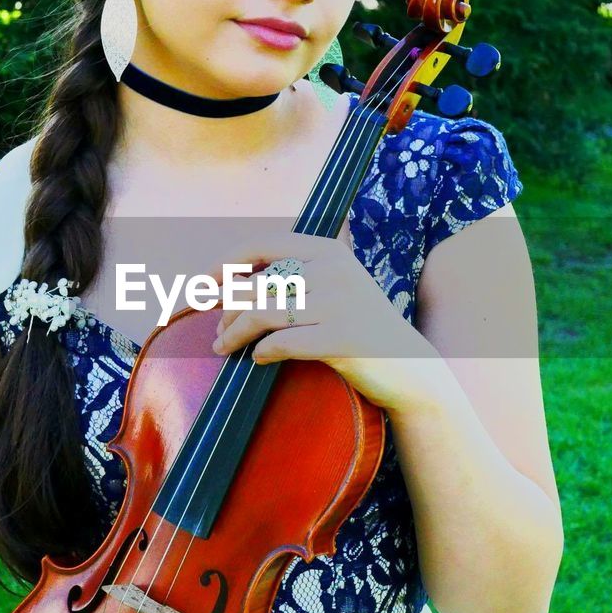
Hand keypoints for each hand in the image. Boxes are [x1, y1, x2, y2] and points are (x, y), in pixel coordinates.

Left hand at [206, 232, 442, 413]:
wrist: (409, 367)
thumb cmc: (360, 327)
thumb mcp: (334, 287)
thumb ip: (295, 276)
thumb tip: (229, 283)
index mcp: (328, 251)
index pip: (262, 245)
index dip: (225, 262)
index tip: (202, 283)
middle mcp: (333, 270)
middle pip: (257, 286)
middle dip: (228, 311)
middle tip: (218, 333)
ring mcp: (339, 303)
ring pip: (262, 314)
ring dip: (234, 334)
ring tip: (224, 347)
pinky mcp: (341, 337)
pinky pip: (282, 343)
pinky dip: (262, 352)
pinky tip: (258, 359)